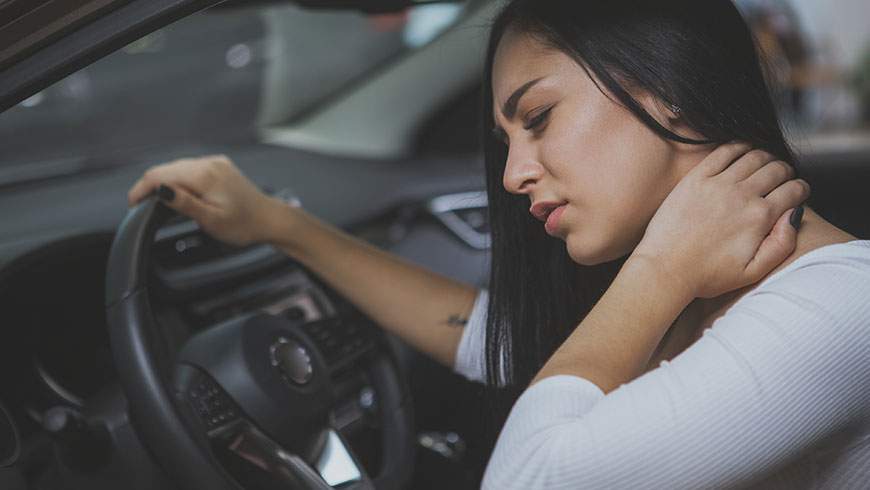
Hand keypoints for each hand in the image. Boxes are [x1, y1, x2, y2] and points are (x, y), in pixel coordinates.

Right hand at [127, 154, 285, 246]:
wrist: (270, 219)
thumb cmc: (244, 224)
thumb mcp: (211, 220)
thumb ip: (184, 204)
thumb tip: (160, 189)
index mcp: (205, 175)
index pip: (161, 174)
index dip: (141, 188)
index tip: (132, 203)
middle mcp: (209, 163)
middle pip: (167, 168)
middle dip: (150, 184)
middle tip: (139, 205)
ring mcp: (216, 163)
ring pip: (179, 167)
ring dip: (164, 180)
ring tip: (154, 200)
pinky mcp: (220, 166)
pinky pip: (192, 168)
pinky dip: (179, 178)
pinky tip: (178, 191)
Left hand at [633, 143, 809, 298]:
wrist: (665, 269)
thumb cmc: (706, 274)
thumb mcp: (753, 272)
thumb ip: (782, 244)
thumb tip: (795, 215)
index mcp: (759, 217)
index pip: (794, 190)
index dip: (801, 189)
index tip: (798, 192)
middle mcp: (741, 195)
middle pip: (776, 169)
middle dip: (786, 172)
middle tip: (783, 178)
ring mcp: (717, 184)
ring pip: (754, 156)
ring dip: (766, 157)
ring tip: (765, 165)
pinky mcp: (695, 179)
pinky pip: (723, 151)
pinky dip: (739, 146)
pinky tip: (742, 152)